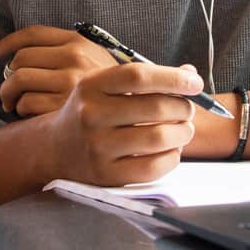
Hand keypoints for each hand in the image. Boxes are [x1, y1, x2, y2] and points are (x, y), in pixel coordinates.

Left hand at [0, 25, 118, 115]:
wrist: (137, 111)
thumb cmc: (109, 88)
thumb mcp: (93, 58)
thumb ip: (64, 50)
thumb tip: (16, 56)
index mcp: (78, 41)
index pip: (32, 34)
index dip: (7, 43)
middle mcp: (74, 57)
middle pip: (20, 60)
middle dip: (8, 76)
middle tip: (9, 90)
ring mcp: (69, 82)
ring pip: (19, 82)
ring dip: (9, 95)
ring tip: (13, 104)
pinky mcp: (63, 106)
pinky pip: (26, 104)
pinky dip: (22, 110)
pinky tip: (30, 115)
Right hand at [43, 62, 202, 185]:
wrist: (54, 149)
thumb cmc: (90, 113)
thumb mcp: (105, 87)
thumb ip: (145, 79)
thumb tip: (189, 74)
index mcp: (92, 86)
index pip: (139, 76)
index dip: (173, 77)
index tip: (195, 82)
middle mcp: (91, 115)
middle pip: (155, 107)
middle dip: (183, 107)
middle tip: (188, 109)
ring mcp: (97, 147)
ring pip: (158, 138)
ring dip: (182, 132)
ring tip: (183, 129)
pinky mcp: (106, 175)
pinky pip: (153, 167)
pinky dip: (172, 157)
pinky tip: (170, 150)